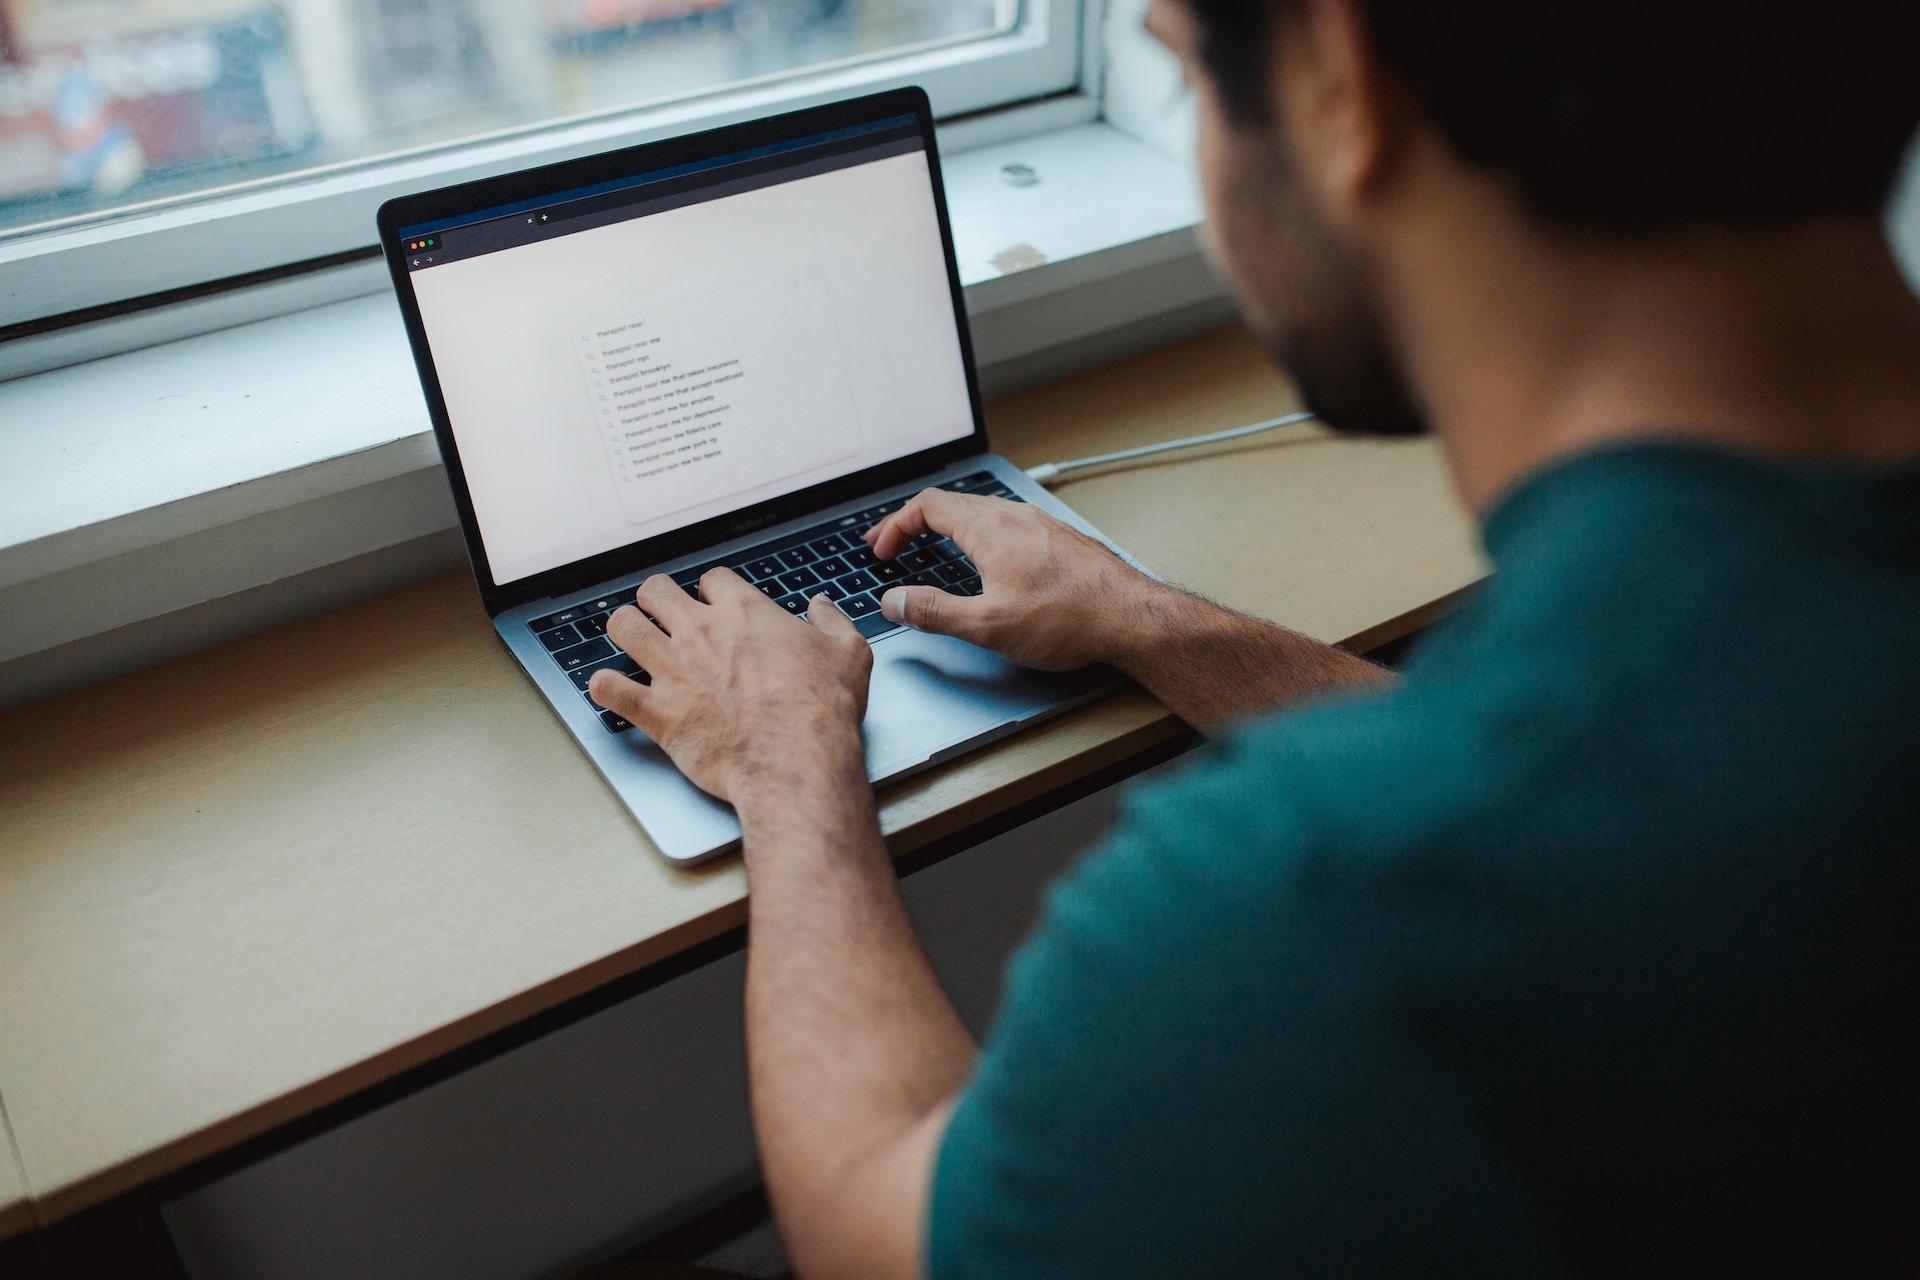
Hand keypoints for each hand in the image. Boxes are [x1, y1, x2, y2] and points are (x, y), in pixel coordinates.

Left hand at [587, 569, 872, 802]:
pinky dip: (605, 687)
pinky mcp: (657, 711)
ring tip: (628, 636)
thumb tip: (822, 606)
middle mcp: (701, 633)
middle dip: (656, 598)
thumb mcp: (848, 652)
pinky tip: (609, 687)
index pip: (712, 580)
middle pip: (656, 591)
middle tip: (661, 612)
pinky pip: (609, 689)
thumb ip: (831, 622)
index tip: (716, 603)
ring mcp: (673, 670)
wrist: (794, 757)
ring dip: (623, 628)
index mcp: (744, 612)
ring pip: (623, 627)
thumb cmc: (821, 708)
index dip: (713, 591)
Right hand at [865, 488, 1161, 670]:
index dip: (894, 526)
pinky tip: (986, 561)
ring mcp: (1039, 525)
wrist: (1132, 618)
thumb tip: (894, 602)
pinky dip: (978, 536)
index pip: (926, 506)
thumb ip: (933, 612)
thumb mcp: (987, 625)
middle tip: (894, 546)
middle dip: (914, 524)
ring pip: (981, 513)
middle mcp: (1014, 517)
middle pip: (951, 504)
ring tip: (932, 549)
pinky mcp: (1058, 540)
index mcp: (989, 528)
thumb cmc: (1069, 619)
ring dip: (947, 528)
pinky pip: (1006, 525)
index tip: (880, 550)